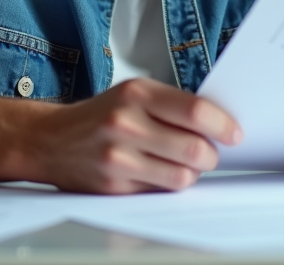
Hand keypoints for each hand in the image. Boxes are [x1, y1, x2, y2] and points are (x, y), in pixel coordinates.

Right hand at [30, 78, 241, 193]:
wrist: (49, 140)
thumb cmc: (99, 115)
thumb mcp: (132, 93)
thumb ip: (171, 104)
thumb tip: (218, 123)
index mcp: (136, 94)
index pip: (194, 111)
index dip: (222, 125)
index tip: (234, 133)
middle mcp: (126, 123)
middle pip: (194, 148)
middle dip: (211, 154)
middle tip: (210, 152)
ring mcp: (118, 157)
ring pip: (182, 175)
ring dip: (192, 172)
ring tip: (183, 162)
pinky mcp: (114, 186)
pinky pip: (160, 190)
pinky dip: (167, 183)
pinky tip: (156, 171)